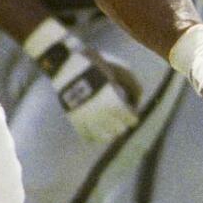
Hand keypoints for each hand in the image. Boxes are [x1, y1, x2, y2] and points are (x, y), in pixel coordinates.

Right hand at [27, 18, 140, 144]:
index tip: (131, 110)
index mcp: (112, 102)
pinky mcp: (74, 120)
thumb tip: (138, 99)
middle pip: (119, 130)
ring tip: (111, 125)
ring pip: (104, 137)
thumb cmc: (93, 65)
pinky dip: (95, 135)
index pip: (130, 119)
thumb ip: (132, 85)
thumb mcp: (117, 70)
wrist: (64, 65)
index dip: (133, 114)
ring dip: (111, 132)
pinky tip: (98, 129)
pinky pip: (88, 136)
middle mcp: (100, 114)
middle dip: (123, 124)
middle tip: (121, 117)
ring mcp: (86, 119)